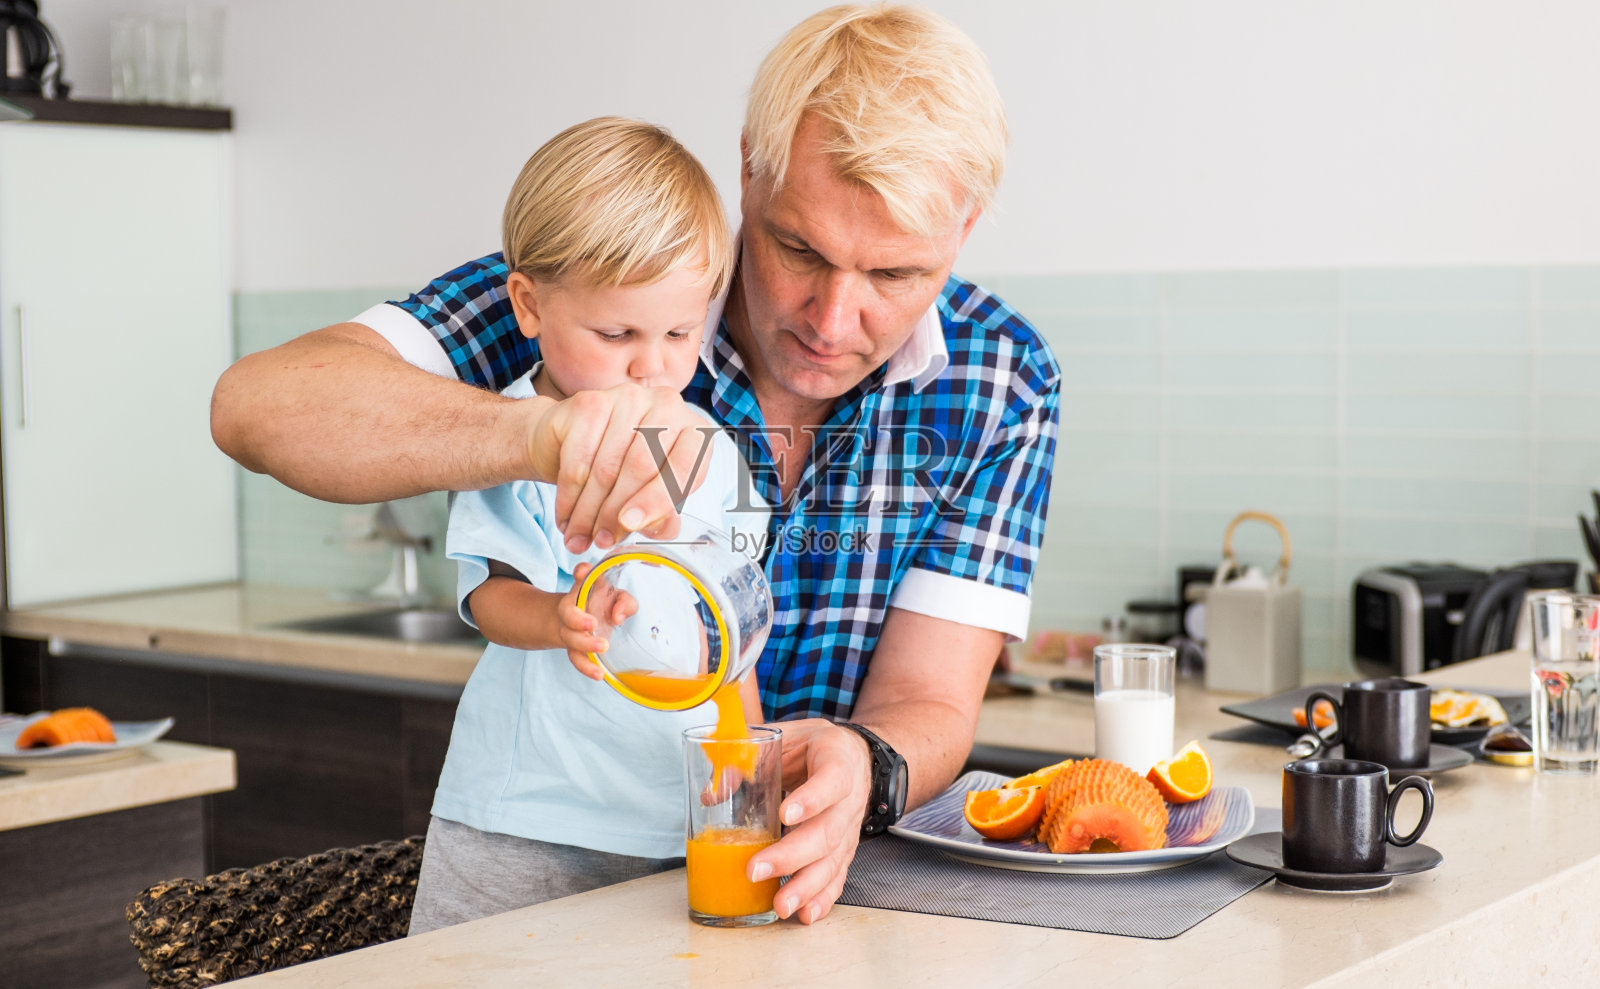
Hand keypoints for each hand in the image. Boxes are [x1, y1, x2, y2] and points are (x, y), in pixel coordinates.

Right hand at [526, 385, 716, 552]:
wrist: (572, 441)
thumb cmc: (622, 470)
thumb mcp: (652, 494)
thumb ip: (662, 515)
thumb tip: (655, 529)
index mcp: (694, 431)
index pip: (683, 467)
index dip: (657, 501)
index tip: (631, 526)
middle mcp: (666, 406)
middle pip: (640, 467)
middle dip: (616, 513)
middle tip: (601, 541)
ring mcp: (628, 398)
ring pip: (606, 468)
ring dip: (589, 512)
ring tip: (580, 537)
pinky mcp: (590, 402)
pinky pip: (578, 459)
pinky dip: (569, 496)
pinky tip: (566, 517)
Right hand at [557, 562, 637, 679]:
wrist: (580, 622)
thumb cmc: (603, 605)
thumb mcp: (617, 598)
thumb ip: (624, 602)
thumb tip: (618, 616)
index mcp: (584, 588)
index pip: (581, 575)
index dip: (581, 573)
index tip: (582, 573)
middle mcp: (573, 607)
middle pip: (567, 612)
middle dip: (577, 618)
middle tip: (593, 624)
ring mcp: (570, 629)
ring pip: (570, 637)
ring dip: (584, 644)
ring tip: (602, 647)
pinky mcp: (574, 648)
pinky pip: (576, 659)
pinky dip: (586, 667)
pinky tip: (598, 674)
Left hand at [745, 719, 872, 924]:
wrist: (853, 755)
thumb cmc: (814, 745)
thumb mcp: (785, 737)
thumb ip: (748, 757)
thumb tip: (712, 791)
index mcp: (837, 762)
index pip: (831, 781)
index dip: (811, 799)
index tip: (784, 814)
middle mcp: (849, 799)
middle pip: (827, 832)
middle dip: (791, 856)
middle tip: (757, 870)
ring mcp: (849, 828)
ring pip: (832, 861)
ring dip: (805, 886)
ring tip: (780, 905)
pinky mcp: (844, 850)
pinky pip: (836, 877)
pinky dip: (821, 898)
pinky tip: (805, 914)